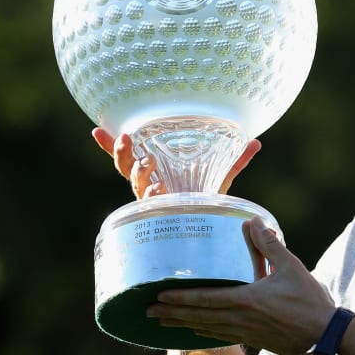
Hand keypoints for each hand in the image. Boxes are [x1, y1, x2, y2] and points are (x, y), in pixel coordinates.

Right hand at [91, 127, 261, 198]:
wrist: (209, 227)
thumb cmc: (206, 199)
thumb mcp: (220, 176)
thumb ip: (235, 160)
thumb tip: (257, 142)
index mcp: (154, 173)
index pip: (129, 157)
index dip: (111, 145)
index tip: (97, 128)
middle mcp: (148, 186)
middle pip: (125, 167)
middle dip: (122, 153)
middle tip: (126, 138)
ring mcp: (152, 200)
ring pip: (135, 182)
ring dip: (139, 170)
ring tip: (149, 162)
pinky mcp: (161, 211)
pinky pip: (152, 202)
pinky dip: (154, 193)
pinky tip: (159, 188)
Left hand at [146, 216, 335, 354]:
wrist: (324, 336)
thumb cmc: (309, 302)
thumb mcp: (291, 267)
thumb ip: (270, 245)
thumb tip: (252, 221)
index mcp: (246, 300)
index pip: (205, 299)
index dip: (180, 297)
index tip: (159, 294)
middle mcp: (239, 319)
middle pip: (198, 317)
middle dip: (172, 313)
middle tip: (148, 310)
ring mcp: (245, 332)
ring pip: (205, 329)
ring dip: (182, 324)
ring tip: (162, 322)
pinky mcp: (252, 338)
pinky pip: (219, 336)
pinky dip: (202, 333)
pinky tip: (195, 331)